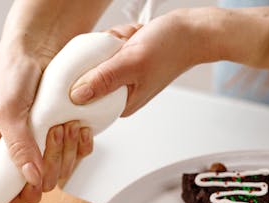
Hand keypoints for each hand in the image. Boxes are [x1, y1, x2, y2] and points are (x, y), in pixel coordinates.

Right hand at [0, 46, 92, 202]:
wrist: (38, 45)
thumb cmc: (12, 72)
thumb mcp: (7, 109)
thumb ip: (17, 146)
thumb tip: (31, 179)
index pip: (4, 192)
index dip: (21, 195)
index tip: (36, 185)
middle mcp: (17, 154)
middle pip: (38, 184)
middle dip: (52, 163)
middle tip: (54, 133)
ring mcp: (40, 147)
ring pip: (60, 172)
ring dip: (68, 151)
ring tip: (67, 124)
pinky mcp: (61, 137)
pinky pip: (76, 157)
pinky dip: (81, 146)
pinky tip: (80, 128)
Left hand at [70, 12, 207, 115]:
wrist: (193, 31)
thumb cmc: (171, 48)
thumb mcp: (131, 63)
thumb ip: (103, 80)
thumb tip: (75, 97)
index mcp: (121, 105)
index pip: (85, 99)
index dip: (83, 77)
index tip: (98, 62)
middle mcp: (120, 94)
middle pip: (87, 74)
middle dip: (103, 54)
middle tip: (125, 47)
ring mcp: (121, 77)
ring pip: (97, 57)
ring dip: (113, 41)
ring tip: (134, 40)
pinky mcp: (124, 62)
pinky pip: (108, 47)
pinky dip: (119, 36)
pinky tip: (135, 36)